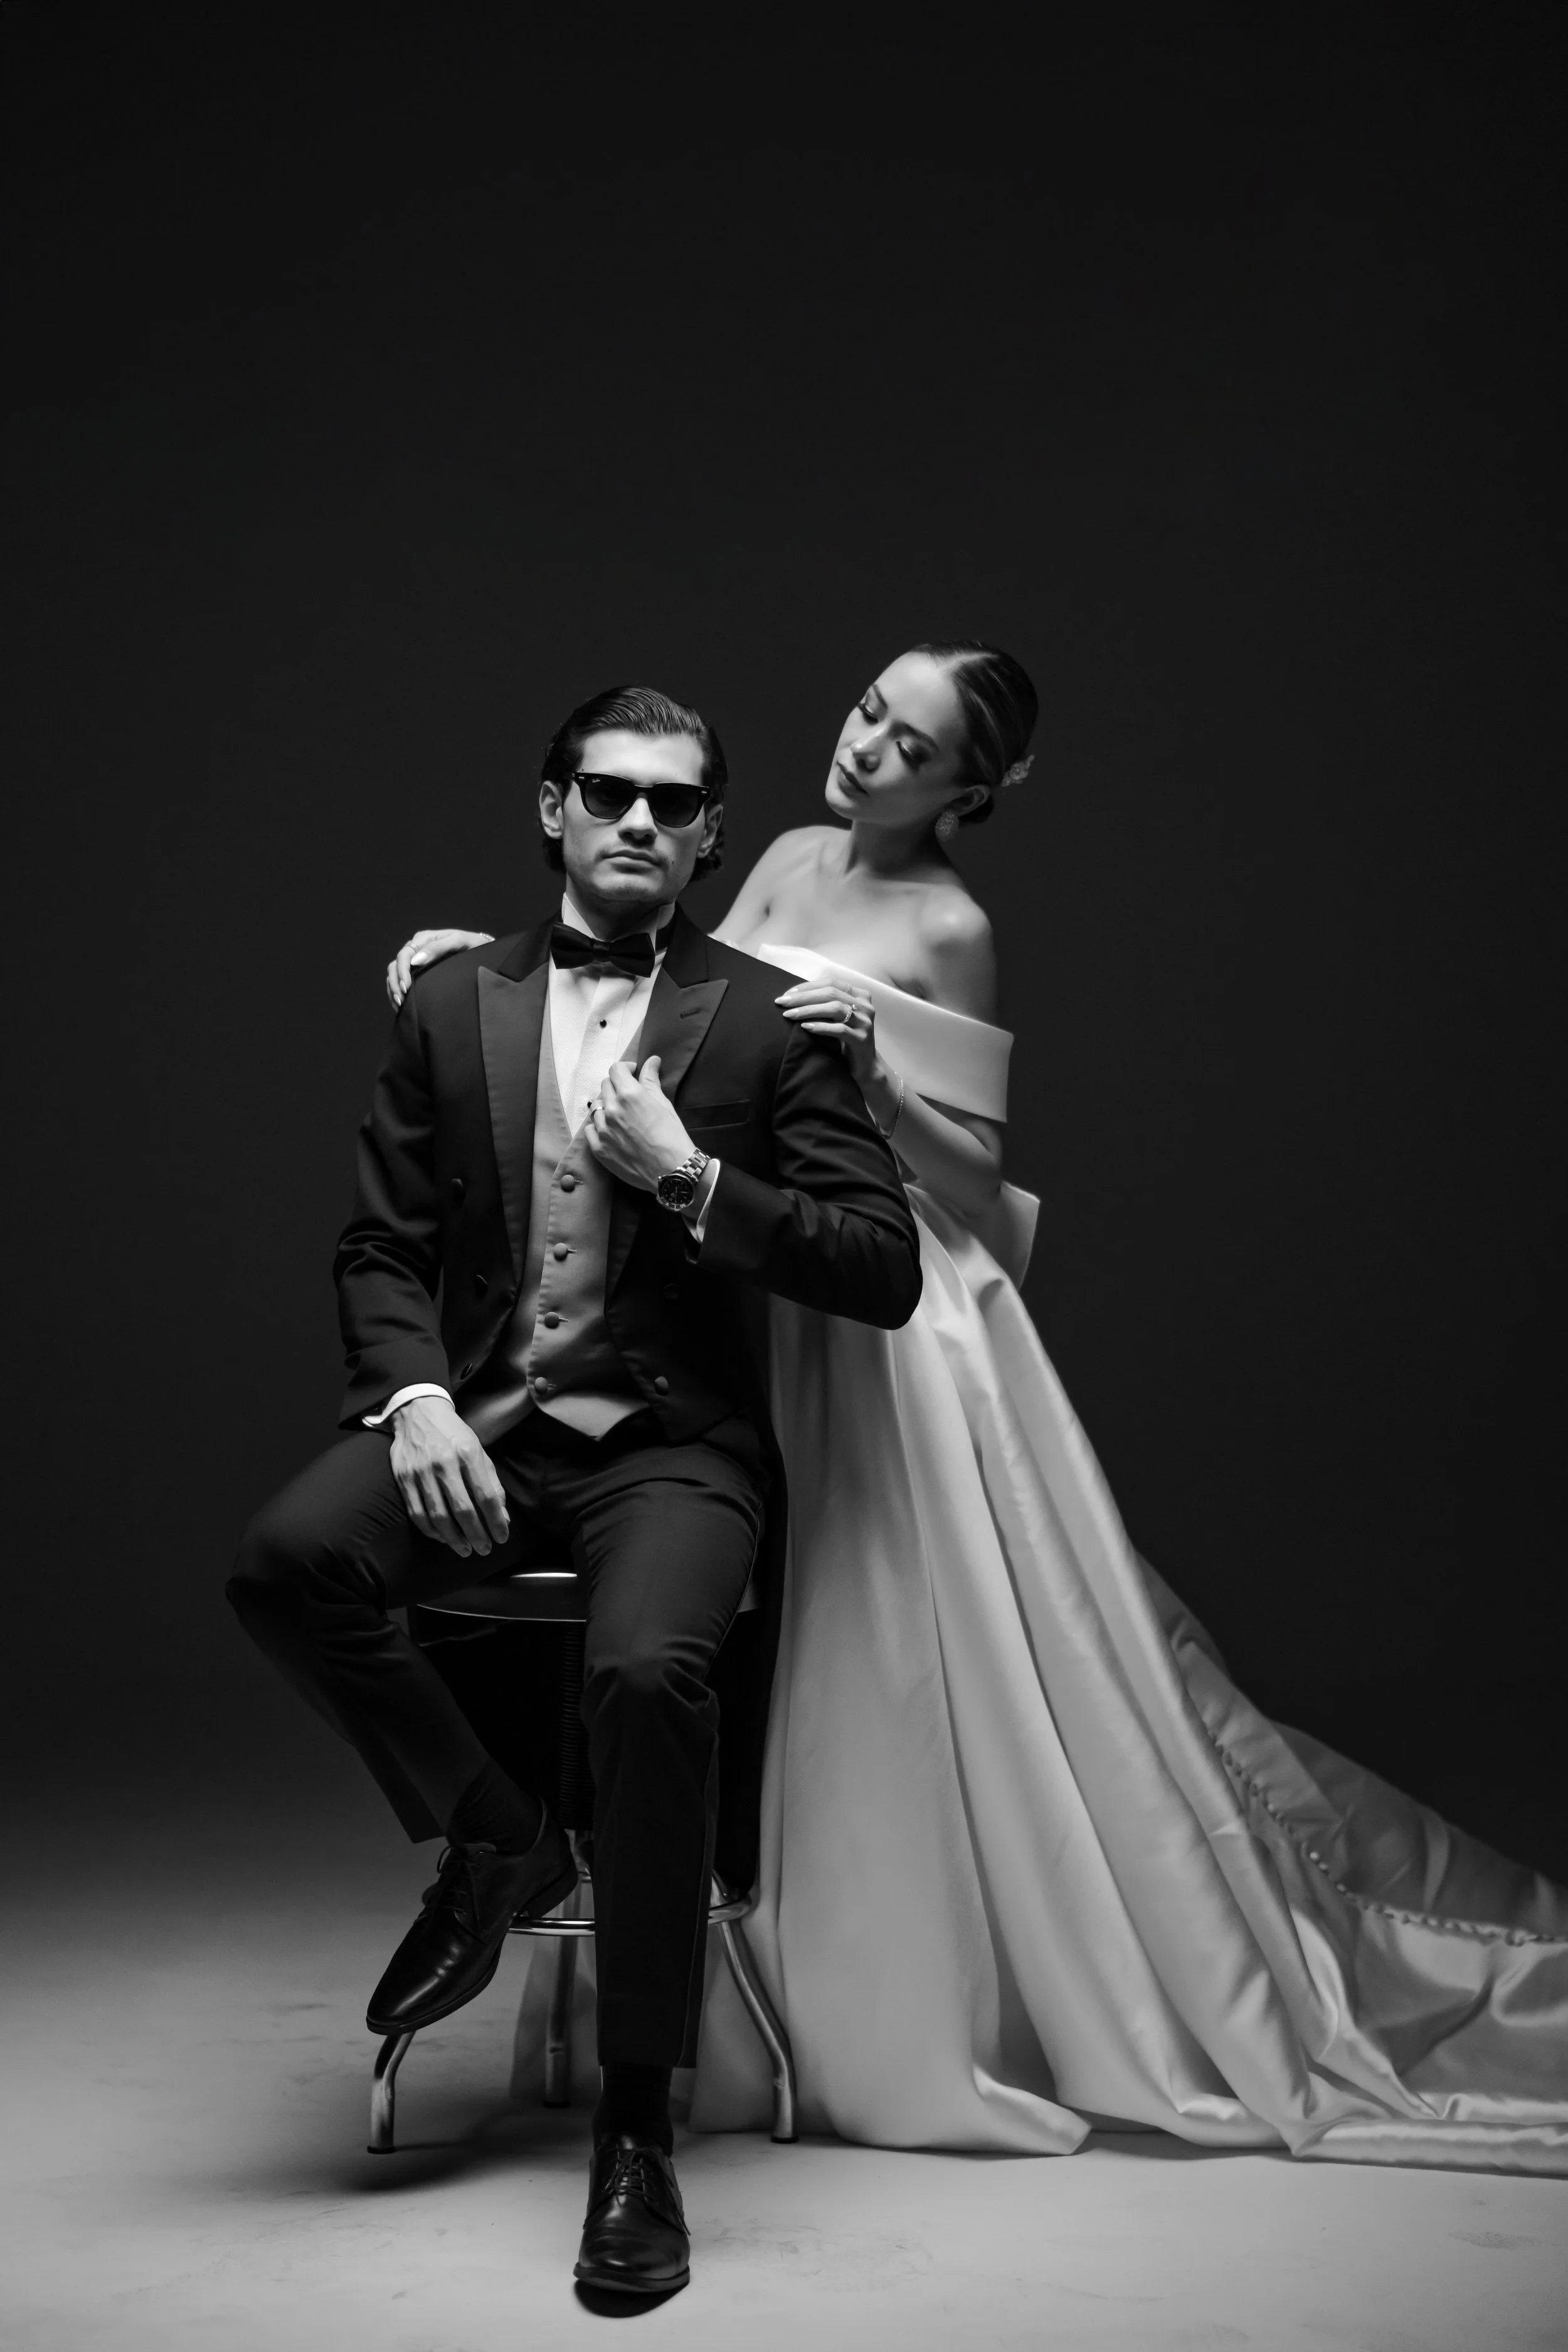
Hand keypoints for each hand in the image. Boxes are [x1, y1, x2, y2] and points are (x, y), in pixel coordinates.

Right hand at [386, 927, 494, 1009]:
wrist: (480, 947)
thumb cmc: (471, 943)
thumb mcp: (458, 941)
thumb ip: (437, 948)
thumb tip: (416, 961)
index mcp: (424, 938)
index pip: (404, 954)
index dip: (401, 971)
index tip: (406, 988)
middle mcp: (417, 947)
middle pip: (396, 964)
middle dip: (395, 982)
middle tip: (401, 1000)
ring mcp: (416, 957)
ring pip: (394, 971)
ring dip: (393, 988)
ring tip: (399, 1005)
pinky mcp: (418, 968)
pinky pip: (400, 977)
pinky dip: (396, 989)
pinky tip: (400, 1003)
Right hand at [388, 1395, 509, 1556]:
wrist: (418, 1413)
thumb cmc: (453, 1435)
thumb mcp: (478, 1451)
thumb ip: (491, 1483)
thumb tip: (503, 1517)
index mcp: (468, 1453)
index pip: (486, 1496)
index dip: (496, 1521)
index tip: (502, 1537)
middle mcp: (443, 1462)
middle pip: (462, 1510)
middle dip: (476, 1535)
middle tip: (484, 1549)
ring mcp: (420, 1471)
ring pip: (438, 1516)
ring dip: (454, 1539)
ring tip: (465, 1550)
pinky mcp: (403, 1479)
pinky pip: (417, 1513)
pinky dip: (431, 1531)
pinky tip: (443, 1538)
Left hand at [582, 1056, 694, 1192]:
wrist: (671, 1170)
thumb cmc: (672, 1136)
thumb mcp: (664, 1103)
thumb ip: (651, 1080)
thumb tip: (651, 1061)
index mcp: (629, 1095)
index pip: (616, 1069)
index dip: (626, 1068)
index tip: (633, 1074)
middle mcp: (612, 1109)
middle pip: (605, 1085)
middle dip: (617, 1086)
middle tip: (629, 1096)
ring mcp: (603, 1130)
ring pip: (597, 1107)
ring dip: (607, 1107)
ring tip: (621, 1117)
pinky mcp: (599, 1148)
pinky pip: (590, 1130)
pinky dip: (599, 1127)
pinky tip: (612, 1132)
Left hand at [775, 978, 877, 1085]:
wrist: (864, 1066)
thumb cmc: (845, 1038)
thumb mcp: (838, 1017)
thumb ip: (826, 1003)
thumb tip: (794, 995)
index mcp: (859, 994)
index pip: (831, 983)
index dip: (808, 986)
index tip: (787, 994)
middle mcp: (865, 1005)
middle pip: (831, 993)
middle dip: (804, 997)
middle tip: (782, 1002)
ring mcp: (865, 1022)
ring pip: (835, 1009)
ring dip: (809, 1010)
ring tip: (789, 1015)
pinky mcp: (862, 1039)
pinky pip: (839, 1029)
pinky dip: (821, 1026)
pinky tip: (805, 1027)